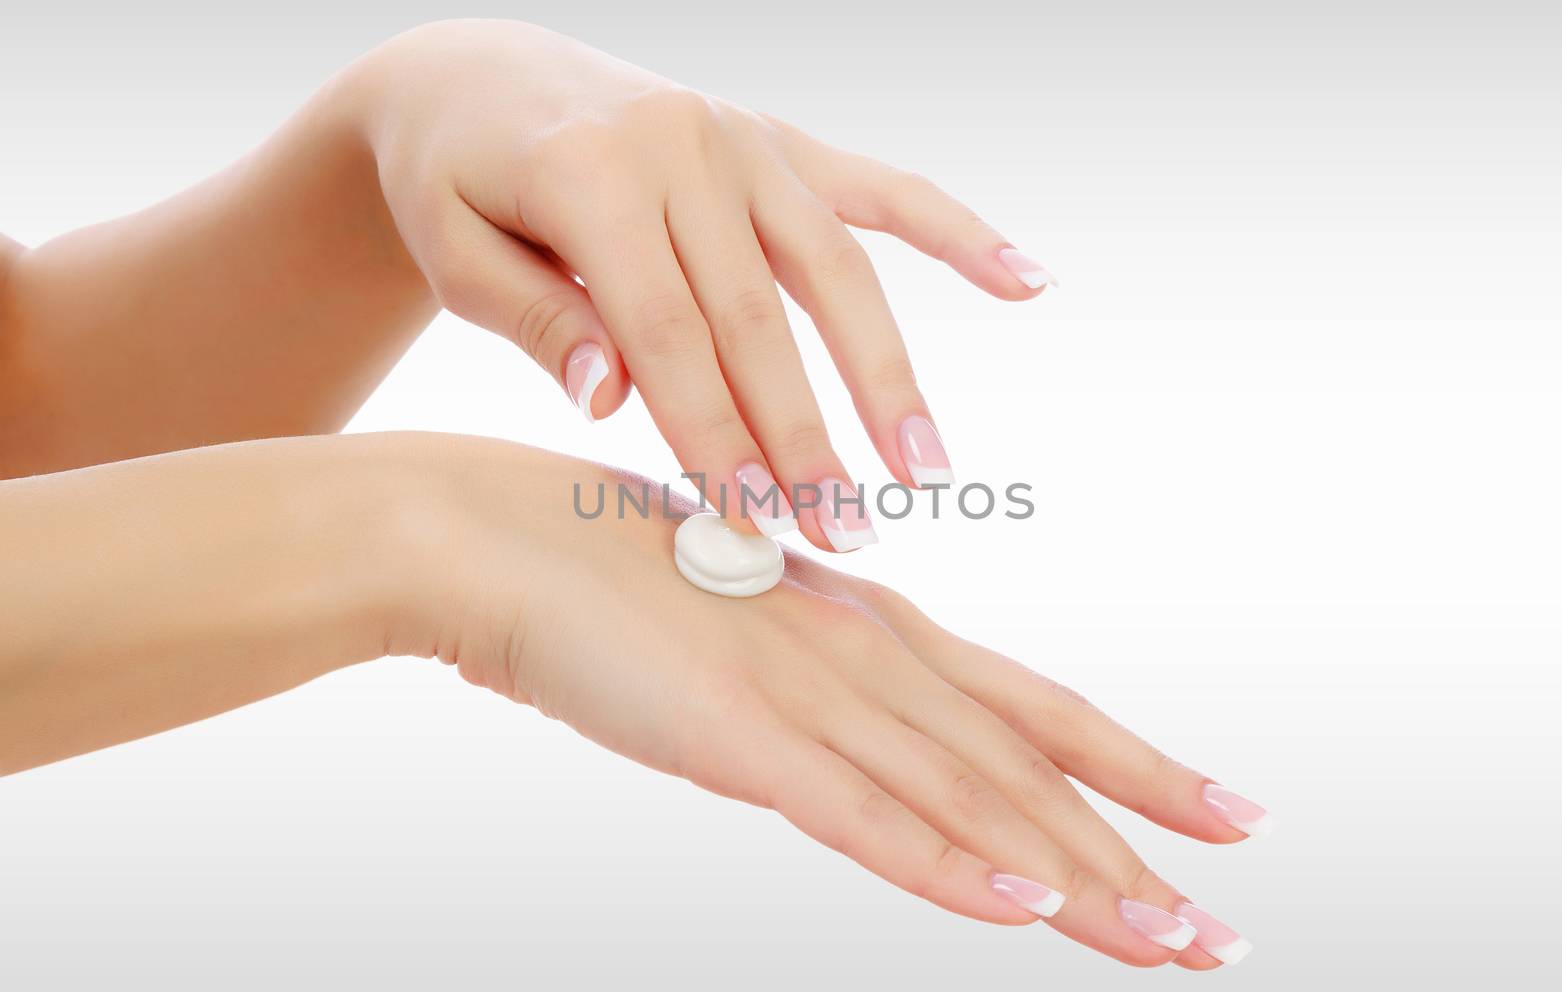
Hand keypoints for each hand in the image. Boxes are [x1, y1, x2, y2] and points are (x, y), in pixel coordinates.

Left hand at [349, 19, 1056, 549]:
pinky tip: (1028, 280)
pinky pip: (881, 187)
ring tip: (924, 464)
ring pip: (835, 268)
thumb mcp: (455, 251)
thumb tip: (617, 398)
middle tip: (846, 533)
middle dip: (804, 435)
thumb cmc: (455, 182)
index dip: (712, 435)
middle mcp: (684, 146)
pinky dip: (956, 232)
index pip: (667, 334)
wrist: (478, 78)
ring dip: (886, 370)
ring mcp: (742, 138)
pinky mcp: (778, 140)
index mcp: (592, 174)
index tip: (754, 524)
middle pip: (759, 317)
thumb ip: (535, 321)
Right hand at [396, 436, 1261, 968]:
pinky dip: (950, 866)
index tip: (1220, 811)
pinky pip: (862, 817)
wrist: (494, 534)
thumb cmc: (602, 575)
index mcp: (869, 627)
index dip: (1134, 766)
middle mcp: (866, 656)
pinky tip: (1021, 910)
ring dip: (1077, 881)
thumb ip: (806, 682)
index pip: (1033, 709)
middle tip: (1228, 922)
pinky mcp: (737, 736)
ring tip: (1172, 943)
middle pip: (1029, 765)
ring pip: (972, 800)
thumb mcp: (738, 631)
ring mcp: (807, 694)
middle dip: (1139, 847)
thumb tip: (854, 733)